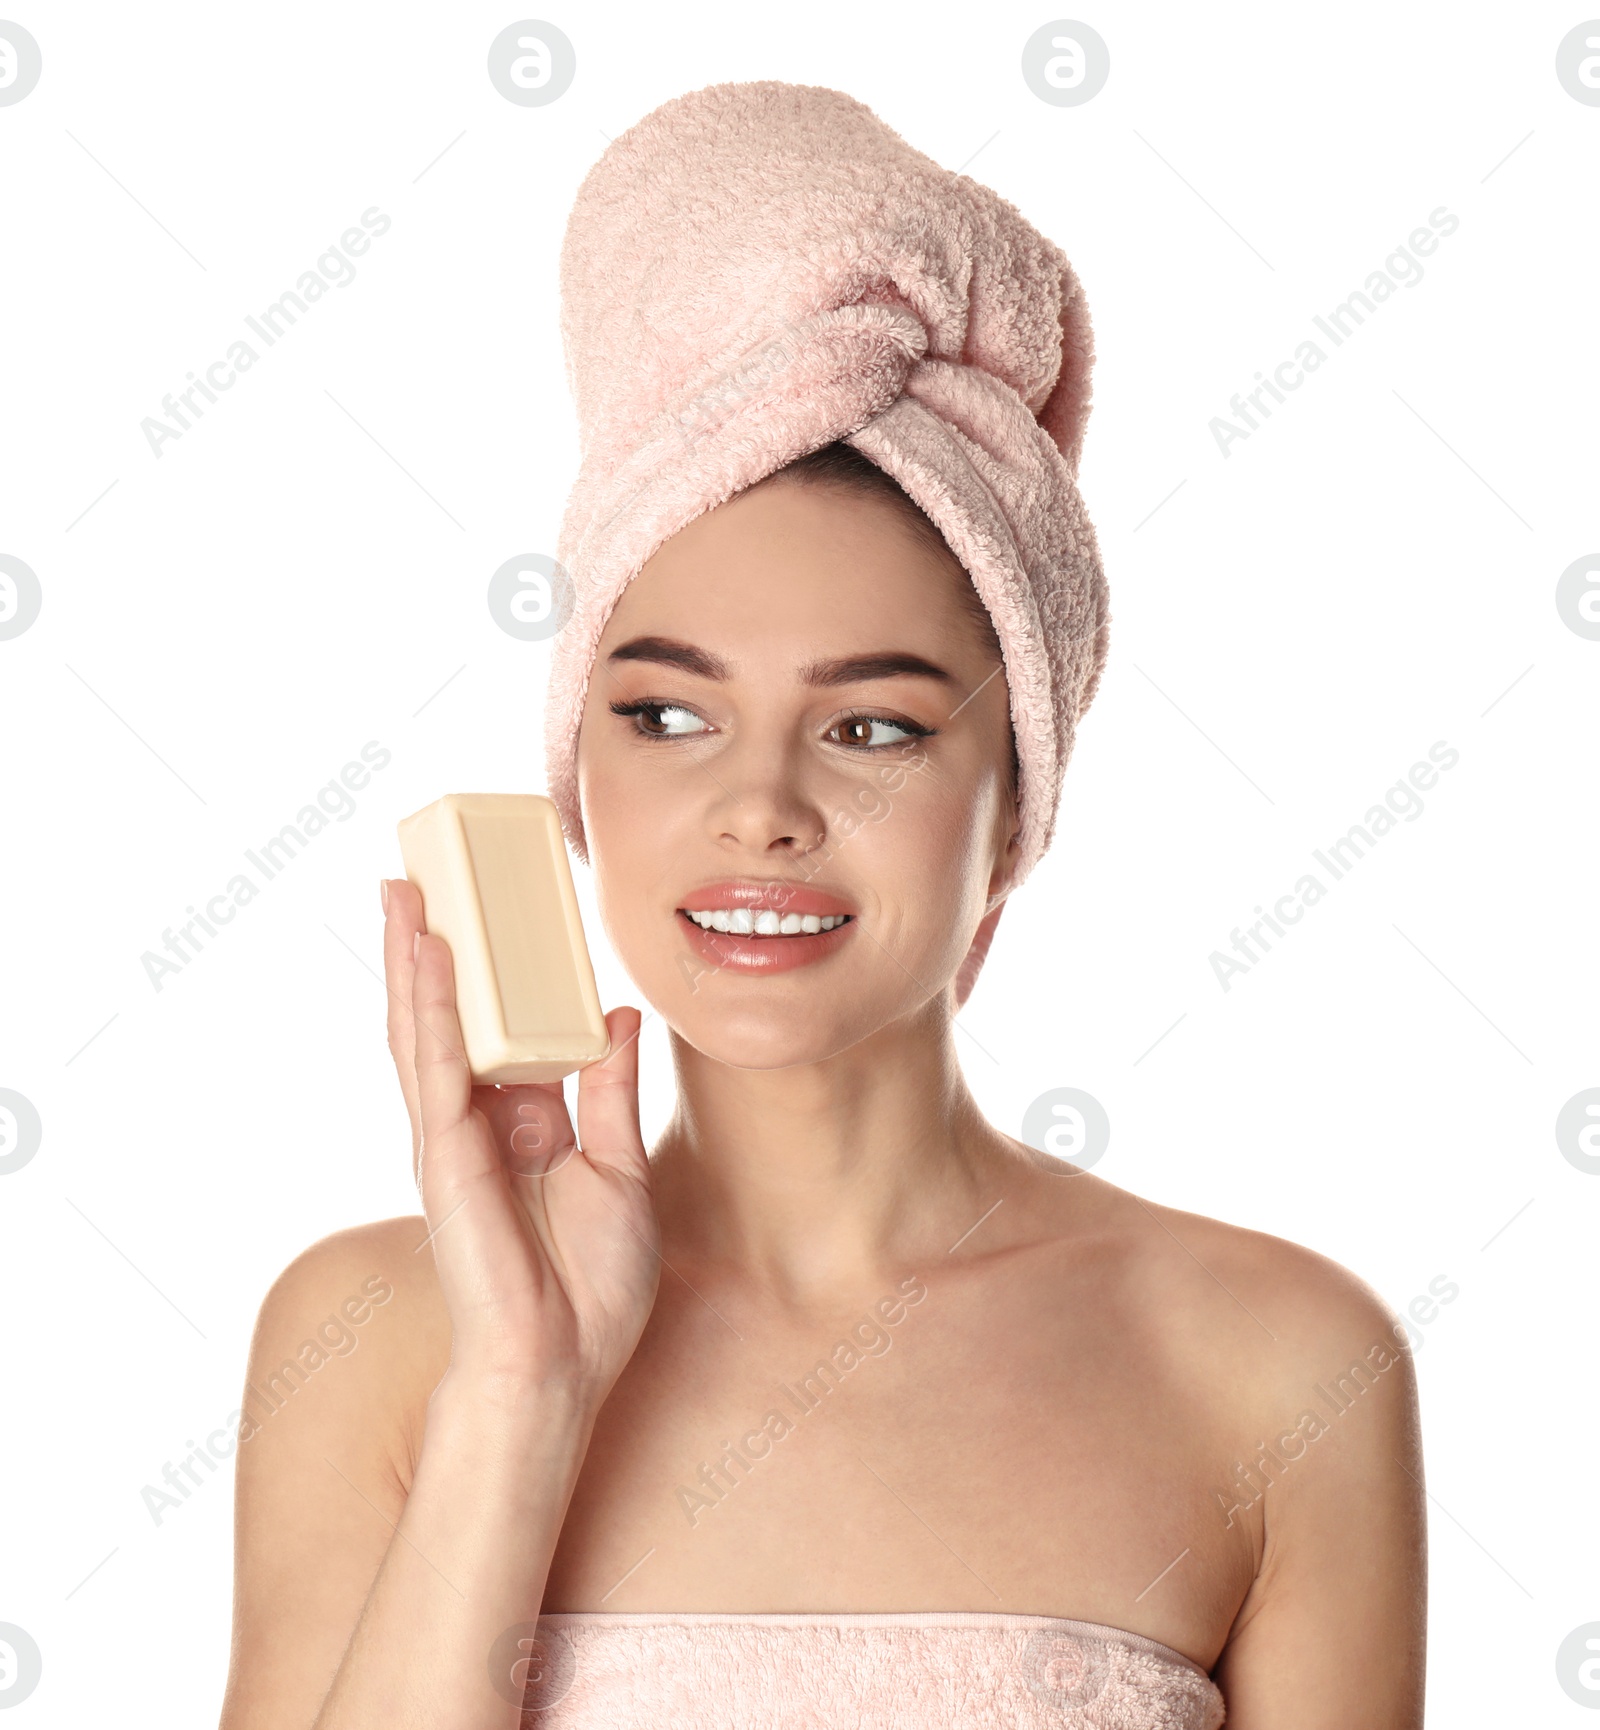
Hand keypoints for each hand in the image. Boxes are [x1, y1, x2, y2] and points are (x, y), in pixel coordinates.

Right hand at [379, 876, 660, 1396]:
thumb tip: (617, 1020)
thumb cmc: (592, 1285)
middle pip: (450, 1017)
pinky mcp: (446, 1155)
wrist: (565, 1362)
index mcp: (523, 1124)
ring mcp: (454, 1137)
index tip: (498, 910)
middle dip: (437, 947)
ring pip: (427, 1029)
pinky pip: (438, 1067)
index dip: (497, 973)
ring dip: (416, 958)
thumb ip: (611, 1092)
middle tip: (427, 876)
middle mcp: (479, 1122)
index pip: (502, 1030)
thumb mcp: (621, 1170)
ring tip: (406, 890)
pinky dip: (434, 1009)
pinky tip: (431, 956)